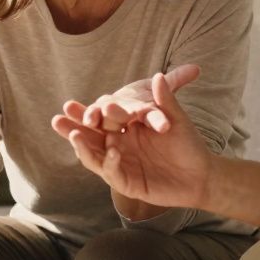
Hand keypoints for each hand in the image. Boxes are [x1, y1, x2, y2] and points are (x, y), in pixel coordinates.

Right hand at [51, 72, 212, 207]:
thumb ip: (165, 100)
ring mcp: (121, 166)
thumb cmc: (188, 144)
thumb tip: (158, 75)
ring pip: (95, 157)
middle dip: (73, 129)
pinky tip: (112, 151)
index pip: (99, 119)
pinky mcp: (128, 183)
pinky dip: (110, 162)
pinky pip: (114, 173)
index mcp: (123, 130)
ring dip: (84, 147)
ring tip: (75, 135)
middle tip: (58, 119)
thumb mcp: (176, 119)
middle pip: (90, 138)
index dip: (83, 113)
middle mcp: (117, 147)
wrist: (201, 174)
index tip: (68, 104)